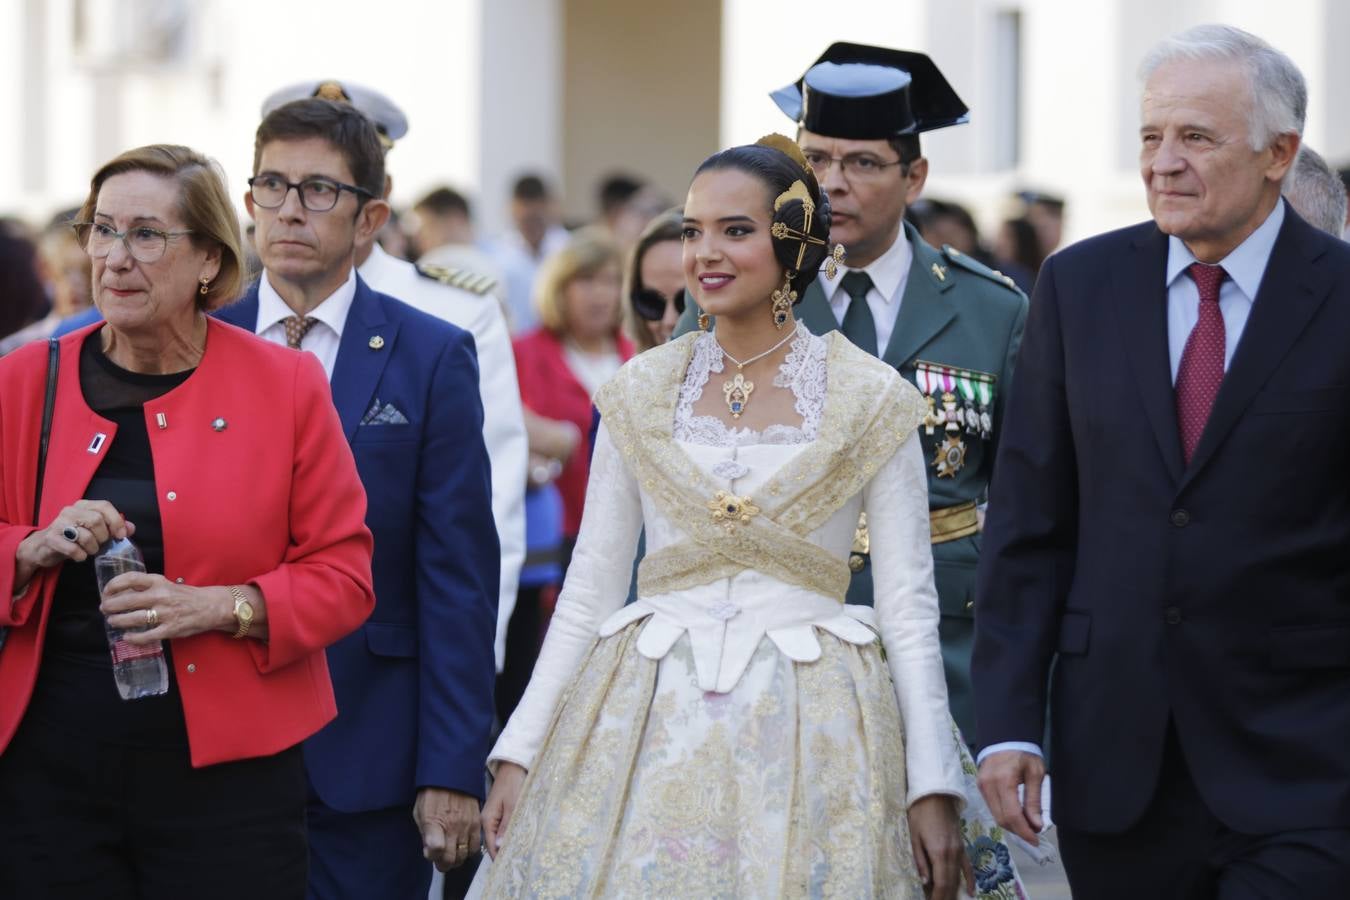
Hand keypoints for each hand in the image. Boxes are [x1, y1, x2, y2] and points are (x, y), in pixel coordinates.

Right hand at [15, 500, 133, 587]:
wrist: (43, 547)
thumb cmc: (73, 538)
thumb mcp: (93, 530)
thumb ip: (112, 527)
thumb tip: (131, 528)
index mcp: (83, 505)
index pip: (104, 506)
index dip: (116, 521)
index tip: (121, 535)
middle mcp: (70, 511)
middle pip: (96, 520)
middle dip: (103, 537)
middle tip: (100, 544)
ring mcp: (58, 524)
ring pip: (86, 535)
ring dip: (92, 548)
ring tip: (89, 551)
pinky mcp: (51, 538)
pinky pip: (73, 548)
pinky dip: (80, 555)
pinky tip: (79, 556)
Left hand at [100, 576, 231, 643]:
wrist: (211, 606)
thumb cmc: (185, 596)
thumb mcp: (166, 585)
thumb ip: (147, 588)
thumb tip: (121, 594)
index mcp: (159, 582)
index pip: (131, 579)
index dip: (114, 585)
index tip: (106, 591)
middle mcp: (161, 596)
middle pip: (127, 600)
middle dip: (110, 606)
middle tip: (105, 609)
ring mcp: (165, 614)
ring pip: (133, 619)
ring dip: (118, 621)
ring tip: (113, 622)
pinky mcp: (170, 629)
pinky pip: (146, 636)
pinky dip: (133, 638)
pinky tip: (127, 637)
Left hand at [414, 787, 480, 871]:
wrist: (451, 775)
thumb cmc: (432, 793)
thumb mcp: (420, 813)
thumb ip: (425, 834)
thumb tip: (430, 852)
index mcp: (435, 823)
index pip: (436, 851)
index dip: (432, 857)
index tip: (430, 853)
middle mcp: (452, 827)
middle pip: (451, 859)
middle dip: (444, 864)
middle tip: (441, 860)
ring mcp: (467, 825)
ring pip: (464, 855)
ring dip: (457, 858)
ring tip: (452, 853)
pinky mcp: (477, 822)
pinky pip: (476, 845)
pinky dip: (469, 850)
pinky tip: (463, 844)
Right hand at [481, 762, 525, 859]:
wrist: (513, 768)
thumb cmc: (513, 784)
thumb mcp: (512, 805)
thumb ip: (506, 826)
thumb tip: (499, 847)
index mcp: (487, 820)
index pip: (490, 846)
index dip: (498, 858)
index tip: (508, 869)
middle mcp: (487, 821)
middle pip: (494, 843)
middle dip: (503, 853)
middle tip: (517, 865)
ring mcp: (493, 817)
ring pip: (499, 837)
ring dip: (507, 845)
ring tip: (519, 857)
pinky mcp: (500, 814)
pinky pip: (503, 829)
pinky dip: (509, 835)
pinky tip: (518, 841)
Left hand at [908, 795, 974, 899]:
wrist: (935, 794)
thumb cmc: (920, 814)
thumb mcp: (914, 837)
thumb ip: (920, 861)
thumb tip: (925, 882)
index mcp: (939, 853)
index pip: (941, 883)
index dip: (937, 897)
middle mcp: (953, 854)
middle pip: (951, 883)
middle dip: (945, 897)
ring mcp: (960, 850)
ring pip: (959, 877)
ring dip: (954, 892)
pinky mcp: (962, 846)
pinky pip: (968, 867)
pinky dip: (970, 880)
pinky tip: (971, 892)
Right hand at [977, 750, 1045, 845]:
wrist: (1005, 737)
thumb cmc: (1024, 753)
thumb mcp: (1035, 774)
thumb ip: (1034, 801)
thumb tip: (1036, 826)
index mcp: (1004, 780)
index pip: (1012, 815)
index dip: (1024, 831)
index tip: (1036, 840)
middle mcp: (988, 785)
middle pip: (1002, 818)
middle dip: (1019, 830)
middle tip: (1034, 833)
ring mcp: (981, 786)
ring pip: (995, 815)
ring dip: (1012, 825)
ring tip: (1027, 825)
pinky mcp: (980, 786)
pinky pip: (992, 807)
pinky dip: (1005, 815)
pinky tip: (1016, 815)